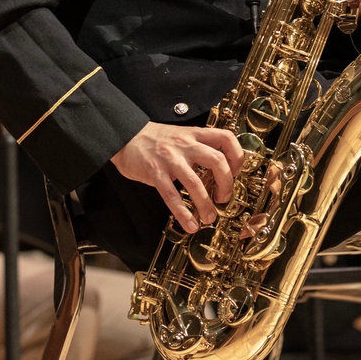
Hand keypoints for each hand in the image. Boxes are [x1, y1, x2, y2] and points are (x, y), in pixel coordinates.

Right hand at [111, 123, 244, 233]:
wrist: (124, 135)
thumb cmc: (154, 139)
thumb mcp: (180, 135)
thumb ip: (198, 147)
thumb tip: (218, 169)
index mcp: (194, 134)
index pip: (226, 138)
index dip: (237, 156)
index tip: (236, 172)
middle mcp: (185, 145)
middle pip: (217, 161)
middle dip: (226, 183)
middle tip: (224, 197)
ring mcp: (170, 159)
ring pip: (196, 182)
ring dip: (206, 204)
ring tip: (210, 217)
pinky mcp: (155, 172)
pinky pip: (172, 196)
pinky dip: (183, 213)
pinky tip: (189, 225)